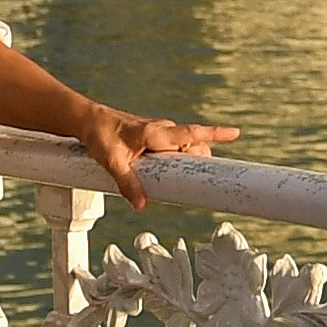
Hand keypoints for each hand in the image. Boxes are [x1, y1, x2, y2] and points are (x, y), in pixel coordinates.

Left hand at [75, 102, 235, 202]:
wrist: (90, 120)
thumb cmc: (101, 136)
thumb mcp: (111, 163)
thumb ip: (128, 184)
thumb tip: (142, 206)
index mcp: (155, 133)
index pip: (190, 133)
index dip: (214, 134)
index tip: (236, 133)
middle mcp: (162, 129)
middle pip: (194, 144)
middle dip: (204, 158)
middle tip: (212, 175)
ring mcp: (161, 131)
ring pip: (186, 145)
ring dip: (193, 158)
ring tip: (194, 178)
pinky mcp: (157, 136)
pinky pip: (178, 146)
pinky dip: (184, 156)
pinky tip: (179, 171)